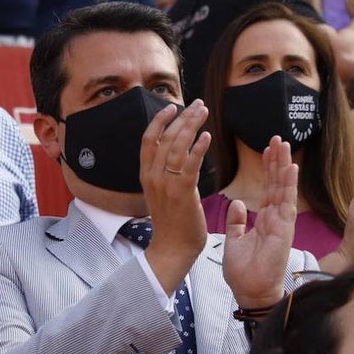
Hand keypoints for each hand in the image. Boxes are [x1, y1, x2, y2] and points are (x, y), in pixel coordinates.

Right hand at [140, 101, 211, 292]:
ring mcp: (165, 184)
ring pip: (177, 146)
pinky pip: (189, 164)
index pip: (148, 140)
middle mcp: (152, 176)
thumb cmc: (173, 222)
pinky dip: (198, 148)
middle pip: (165, 137)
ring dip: (191, 126)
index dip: (159, 120)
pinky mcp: (181, 192)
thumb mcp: (163, 193)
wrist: (172, 249)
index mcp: (146, 175)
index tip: (172, 107)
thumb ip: (167, 173)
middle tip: (198, 104)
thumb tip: (178, 155)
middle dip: (182, 117)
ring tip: (204, 112)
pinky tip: (207, 136)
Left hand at [223, 136, 297, 308]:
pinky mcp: (284, 230)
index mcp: (265, 220)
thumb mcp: (234, 240)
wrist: (249, 292)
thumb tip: (237, 203)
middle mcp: (276, 218)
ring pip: (284, 188)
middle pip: (277, 183)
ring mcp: (282, 223)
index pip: (268, 188)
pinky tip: (290, 167)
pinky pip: (286, 203)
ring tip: (283, 144)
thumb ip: (236, 222)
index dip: (268, 168)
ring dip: (283, 166)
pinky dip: (288, 185)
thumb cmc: (244, 272)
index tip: (267, 149)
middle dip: (277, 160)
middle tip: (276, 138)